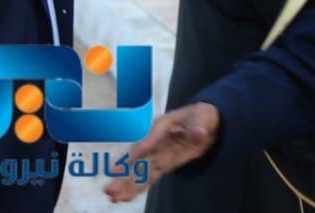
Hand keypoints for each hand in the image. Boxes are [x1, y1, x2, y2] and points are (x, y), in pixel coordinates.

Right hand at [105, 102, 220, 201]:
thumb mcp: (203, 117)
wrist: (206, 122)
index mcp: (161, 127)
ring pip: (141, 172)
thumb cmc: (201, 115)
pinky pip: (150, 177)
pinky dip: (139, 187)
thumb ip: (198, 127)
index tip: (125, 164)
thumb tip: (197, 135)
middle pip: (139, 160)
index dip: (137, 153)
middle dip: (124, 175)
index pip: (148, 142)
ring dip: (128, 184)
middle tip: (109, 188)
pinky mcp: (165, 164)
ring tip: (113, 197)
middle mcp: (155, 142)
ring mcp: (159, 154)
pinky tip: (126, 197)